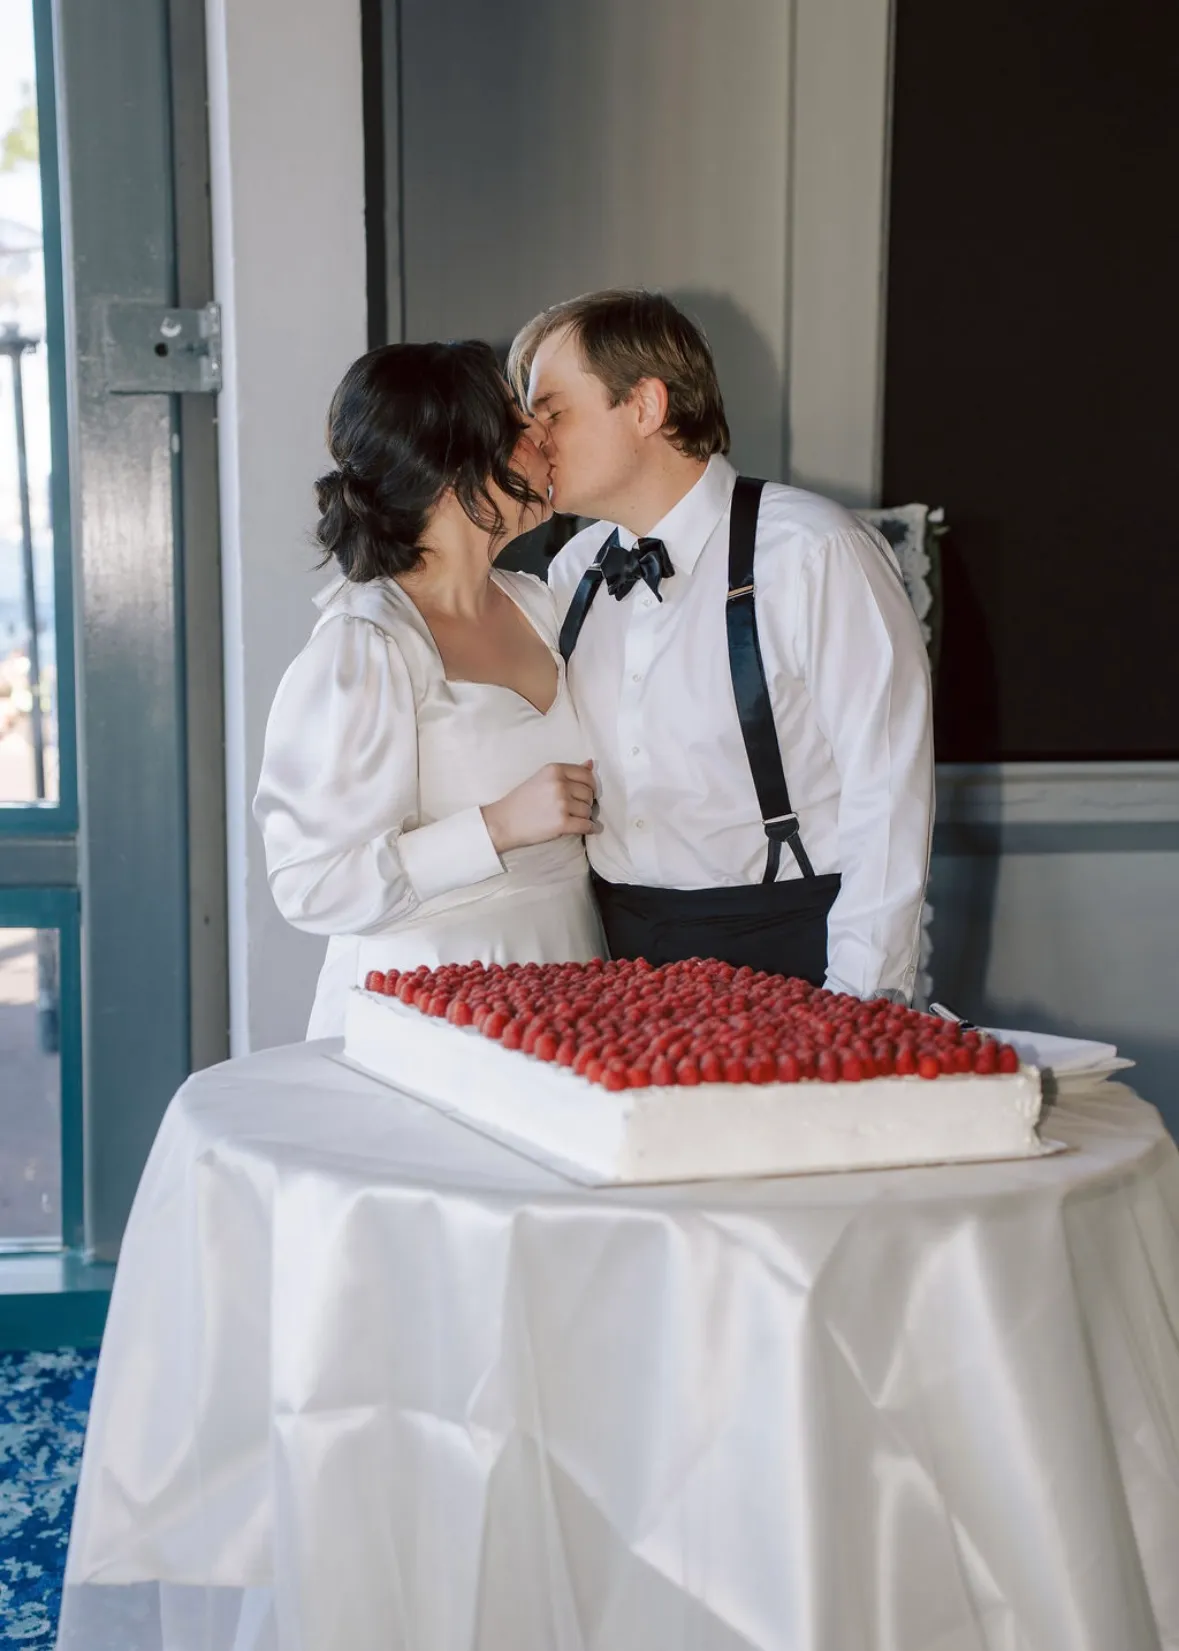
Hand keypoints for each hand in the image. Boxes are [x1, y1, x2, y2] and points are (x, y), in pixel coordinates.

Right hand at [482, 761, 597, 852]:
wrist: (503, 822)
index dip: (591, 786)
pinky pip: (586, 825)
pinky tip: (587, 829)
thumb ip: (567, 773)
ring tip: (573, 818)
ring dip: (584, 816)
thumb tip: (591, 763)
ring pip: (588, 810)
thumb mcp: (542, 778)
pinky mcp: (562, 823)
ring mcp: (561, 804)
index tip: (587, 793)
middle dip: (586, 802)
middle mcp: (559, 784)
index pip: (587, 775)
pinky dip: (589, 829)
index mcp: (554, 770)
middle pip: (589, 793)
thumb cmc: (521, 801)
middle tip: (576, 808)